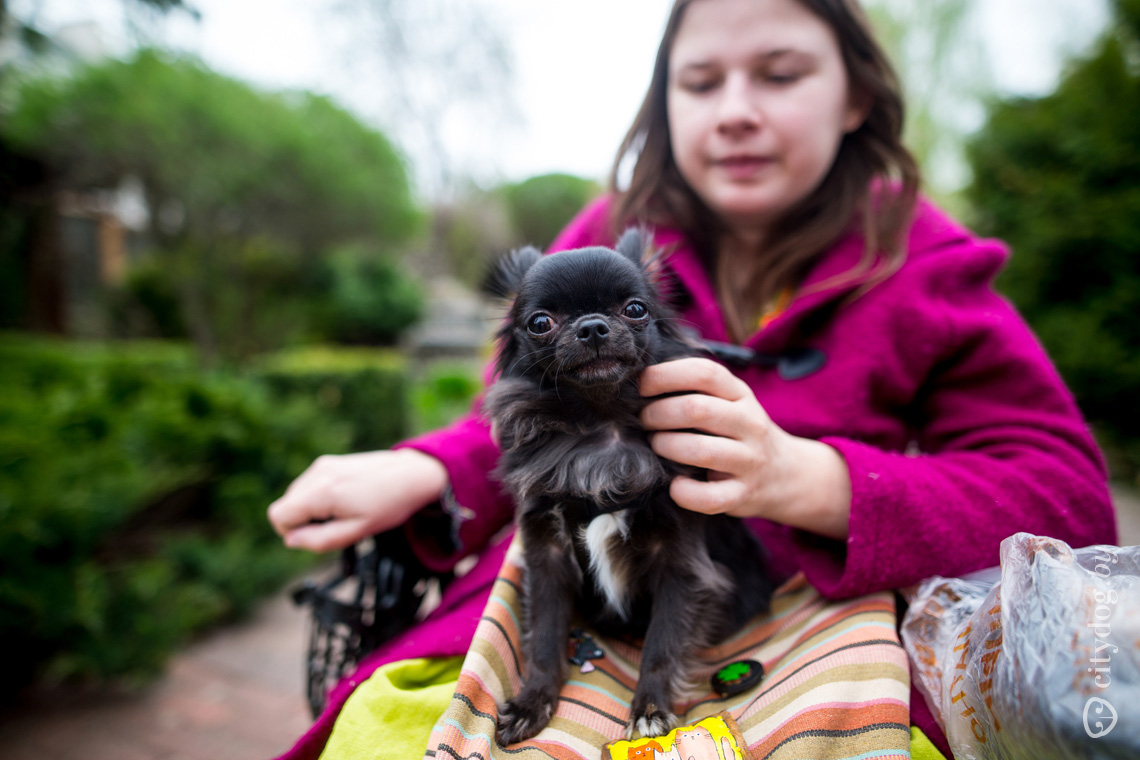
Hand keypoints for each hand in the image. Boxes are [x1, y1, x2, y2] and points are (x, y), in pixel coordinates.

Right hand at [267, 448, 448, 551]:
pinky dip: (320, 497)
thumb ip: (320, 540)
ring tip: (345, 510)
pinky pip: (309, 486)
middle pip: (285, 506)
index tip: (320, 533)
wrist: (411, 475)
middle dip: (304, 521)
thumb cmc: (388, 505)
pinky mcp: (328, 462)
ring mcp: (322, 465)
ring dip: (312, 509)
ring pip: (296, 496)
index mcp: (322, 491)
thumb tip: (291, 541)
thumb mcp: (357, 531)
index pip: (278, 515)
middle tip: (338, 523)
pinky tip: (345, 499)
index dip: (293, 532)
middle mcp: (317, 473)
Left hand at [639, 357, 850, 539]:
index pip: (704, 373)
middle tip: (644, 421)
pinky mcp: (743, 495)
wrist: (785, 474)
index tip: (642, 387)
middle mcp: (750, 424)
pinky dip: (684, 492)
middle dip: (658, 414)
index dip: (665, 376)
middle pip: (696, 409)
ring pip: (701, 451)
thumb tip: (639, 382)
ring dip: (666, 447)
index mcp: (740, 394)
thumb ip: (695, 388)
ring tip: (657, 446)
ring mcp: (750, 461)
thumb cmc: (738, 432)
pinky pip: (709, 497)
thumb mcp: (729, 401)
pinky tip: (675, 484)